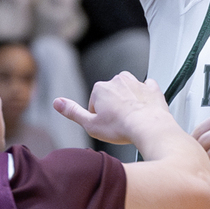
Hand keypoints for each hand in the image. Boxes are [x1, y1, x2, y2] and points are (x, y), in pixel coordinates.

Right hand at [55, 72, 171, 144]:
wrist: (149, 128)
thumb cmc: (121, 128)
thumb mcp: (90, 125)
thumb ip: (72, 112)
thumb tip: (57, 103)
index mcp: (101, 88)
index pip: (94, 102)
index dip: (98, 116)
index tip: (105, 125)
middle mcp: (118, 80)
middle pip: (111, 95)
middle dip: (113, 108)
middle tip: (118, 124)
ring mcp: (136, 82)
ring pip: (128, 90)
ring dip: (128, 101)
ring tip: (131, 119)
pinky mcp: (152, 88)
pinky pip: (146, 89)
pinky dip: (145, 98)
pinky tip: (144, 109)